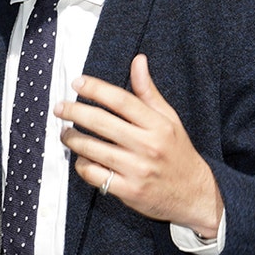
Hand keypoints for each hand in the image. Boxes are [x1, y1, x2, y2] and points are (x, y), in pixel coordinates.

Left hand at [55, 54, 222, 236]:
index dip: (95, 89)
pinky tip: (81, 158)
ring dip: (73, 138)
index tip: (77, 82)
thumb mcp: (169, 119)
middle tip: (60, 107)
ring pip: (93, 149)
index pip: (121, 100)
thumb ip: (148, 92)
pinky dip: (82, 165)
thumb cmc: (178, 152)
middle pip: (102, 122)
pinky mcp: (129, 191)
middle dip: (74, 112)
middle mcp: (148, 146)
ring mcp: (137, 170)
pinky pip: (94, 174)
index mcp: (158, 125)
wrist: (194, 194)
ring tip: (65, 133)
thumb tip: (138, 61)